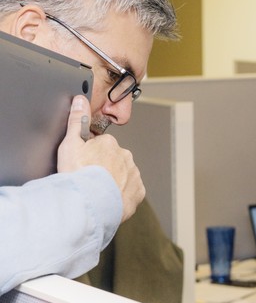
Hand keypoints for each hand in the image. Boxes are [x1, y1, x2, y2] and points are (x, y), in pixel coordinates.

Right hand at [58, 95, 144, 220]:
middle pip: (112, 160)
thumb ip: (77, 119)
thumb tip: (80, 99)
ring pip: (122, 175)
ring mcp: (134, 174)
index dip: (88, 156)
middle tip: (88, 179)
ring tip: (96, 191)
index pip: (99, 146)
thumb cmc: (78, 174)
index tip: (82, 165)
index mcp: (110, 143)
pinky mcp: (138, 192)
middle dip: (102, 168)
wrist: (90, 203)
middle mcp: (126, 156)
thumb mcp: (70, 143)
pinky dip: (121, 194)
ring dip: (112, 181)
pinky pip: (130, 191)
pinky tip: (108, 198)